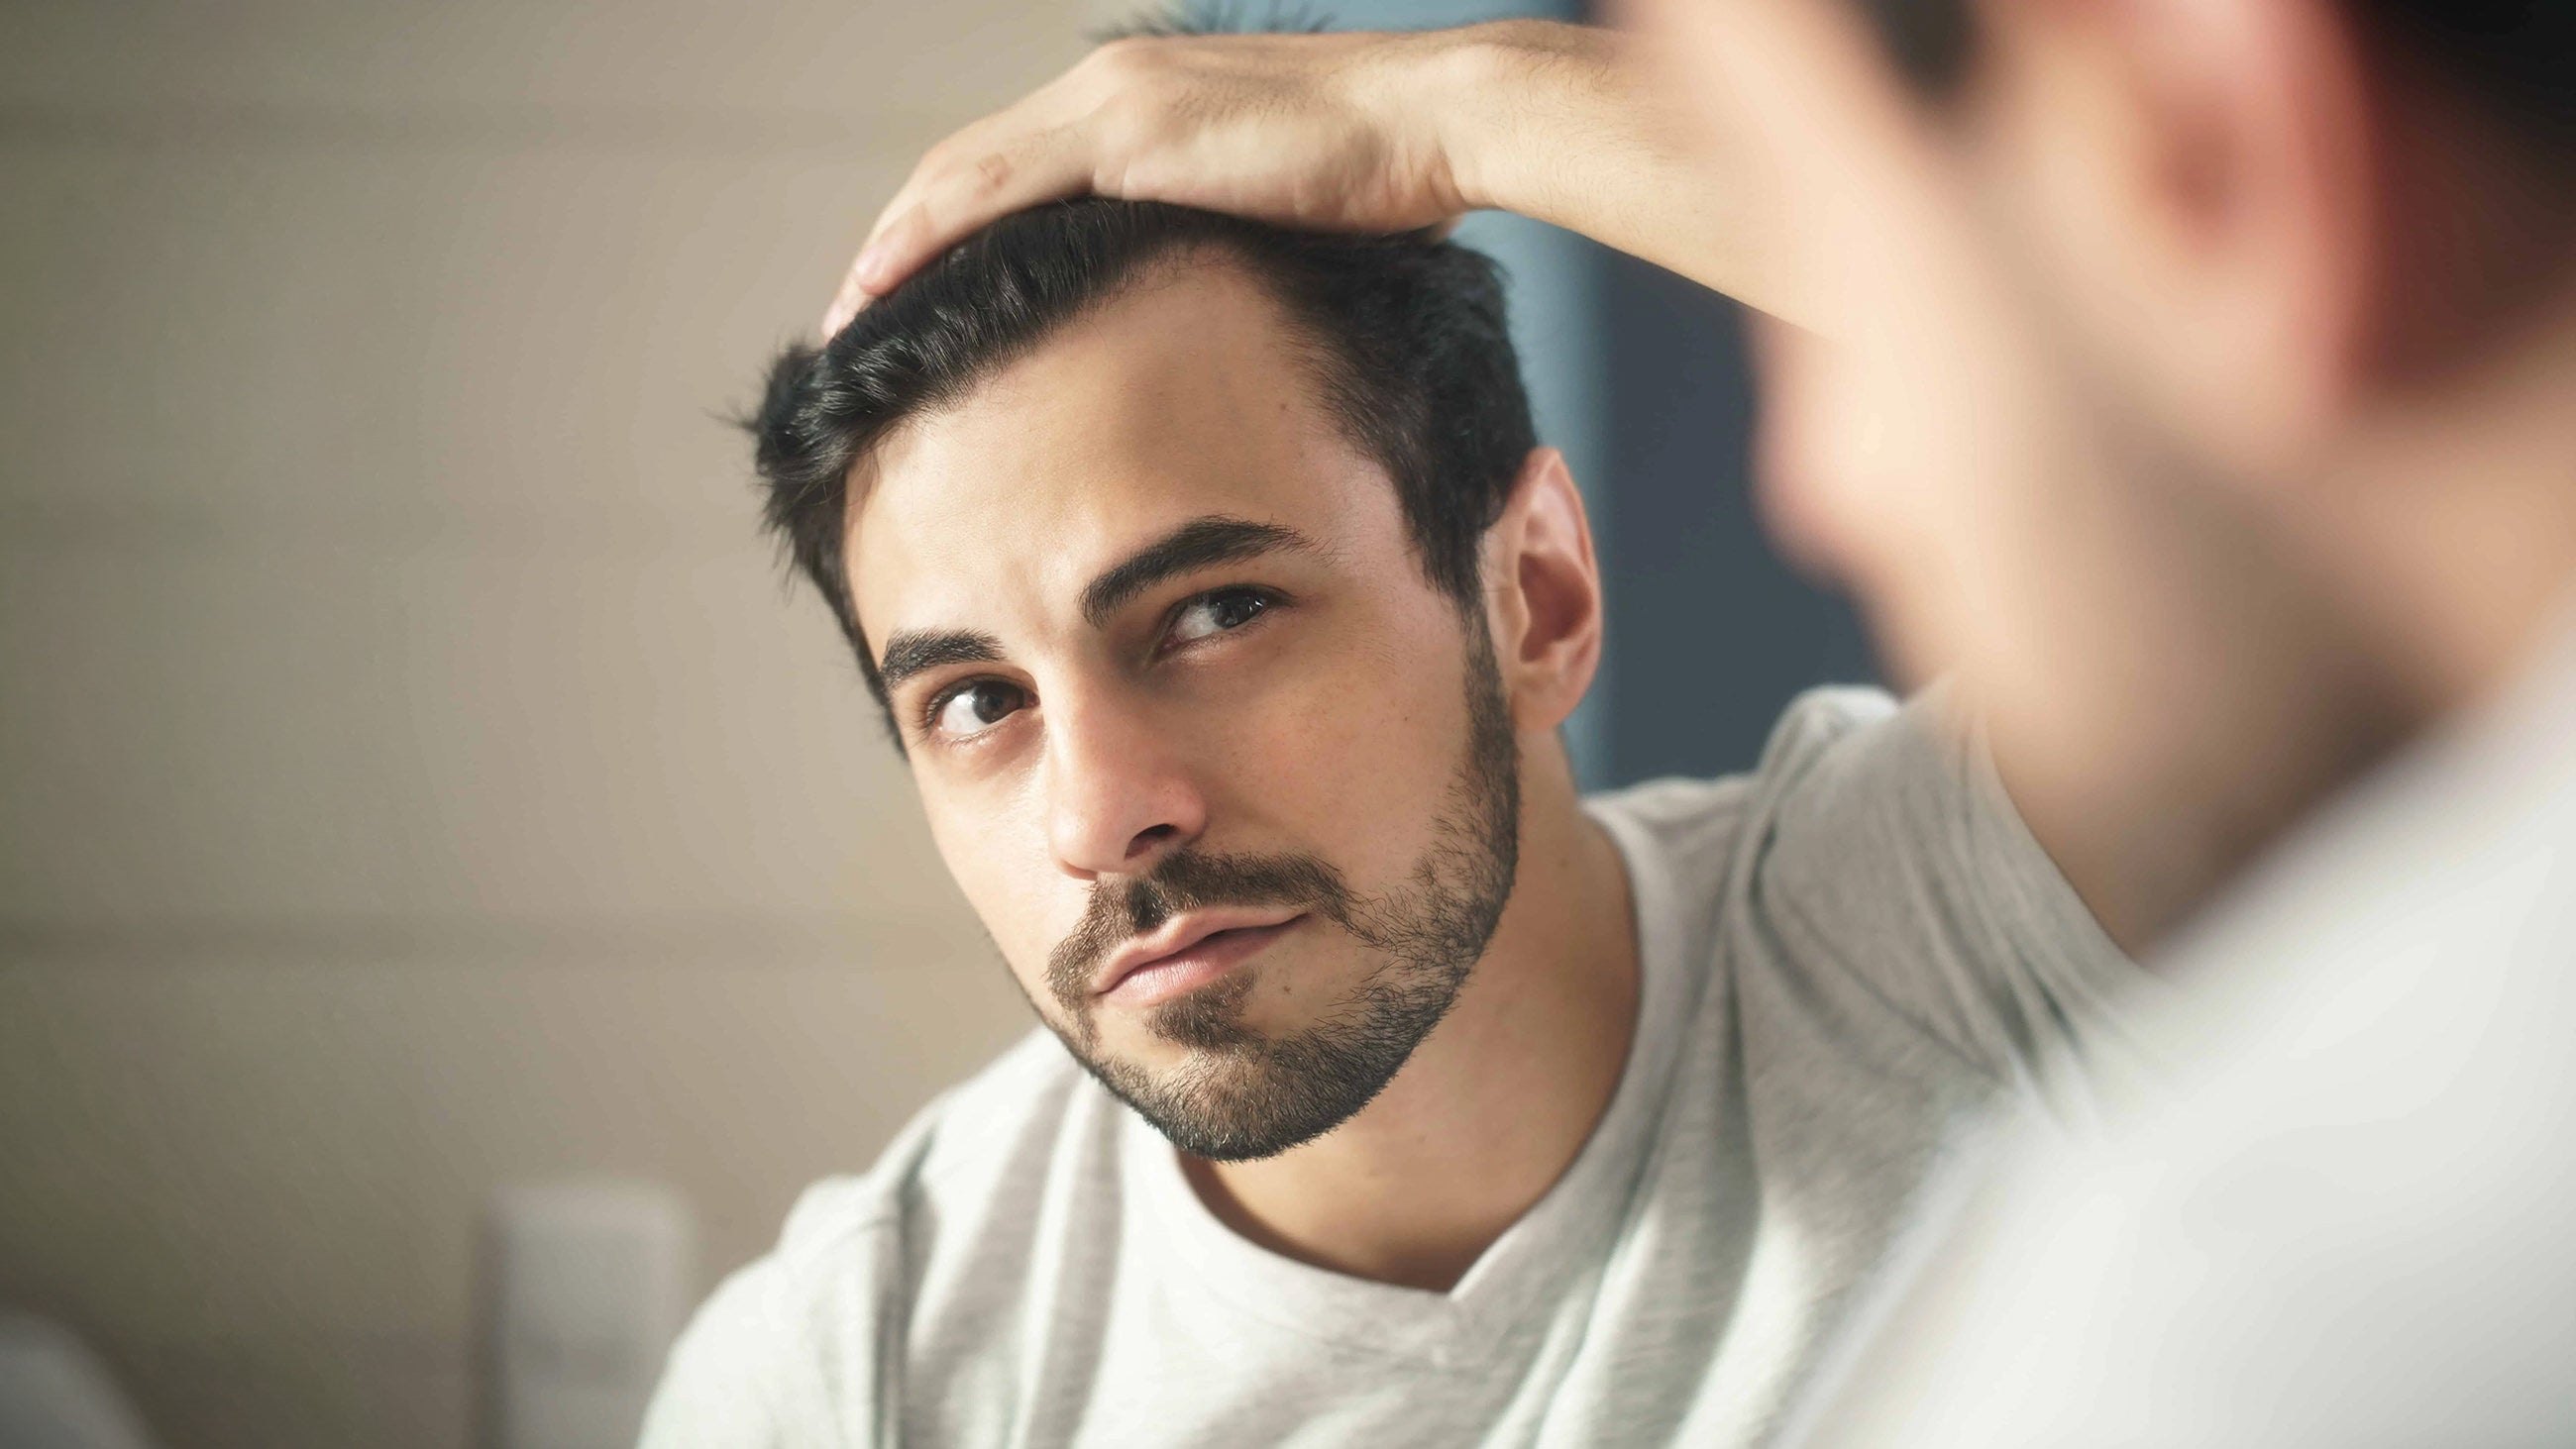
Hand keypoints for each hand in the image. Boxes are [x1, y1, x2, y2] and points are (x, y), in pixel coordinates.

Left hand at [823, 26, 1508, 334]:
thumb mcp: (1278, 214)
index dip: (946, 230)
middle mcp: (1109, 85)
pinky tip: (889, 287)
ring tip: (847, 317)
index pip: (1011, 166)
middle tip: (849, 315)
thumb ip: (1218, 240)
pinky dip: (929, 240)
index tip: (908, 296)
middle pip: (964, 166)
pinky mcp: (1128, 137)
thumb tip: (1198, 308)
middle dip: (896, 241)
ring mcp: (1113, 103)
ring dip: (891, 247)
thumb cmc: (1386, 179)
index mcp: (1140, 99)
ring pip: (960, 176)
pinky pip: (995, 193)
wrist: (1438, 122)